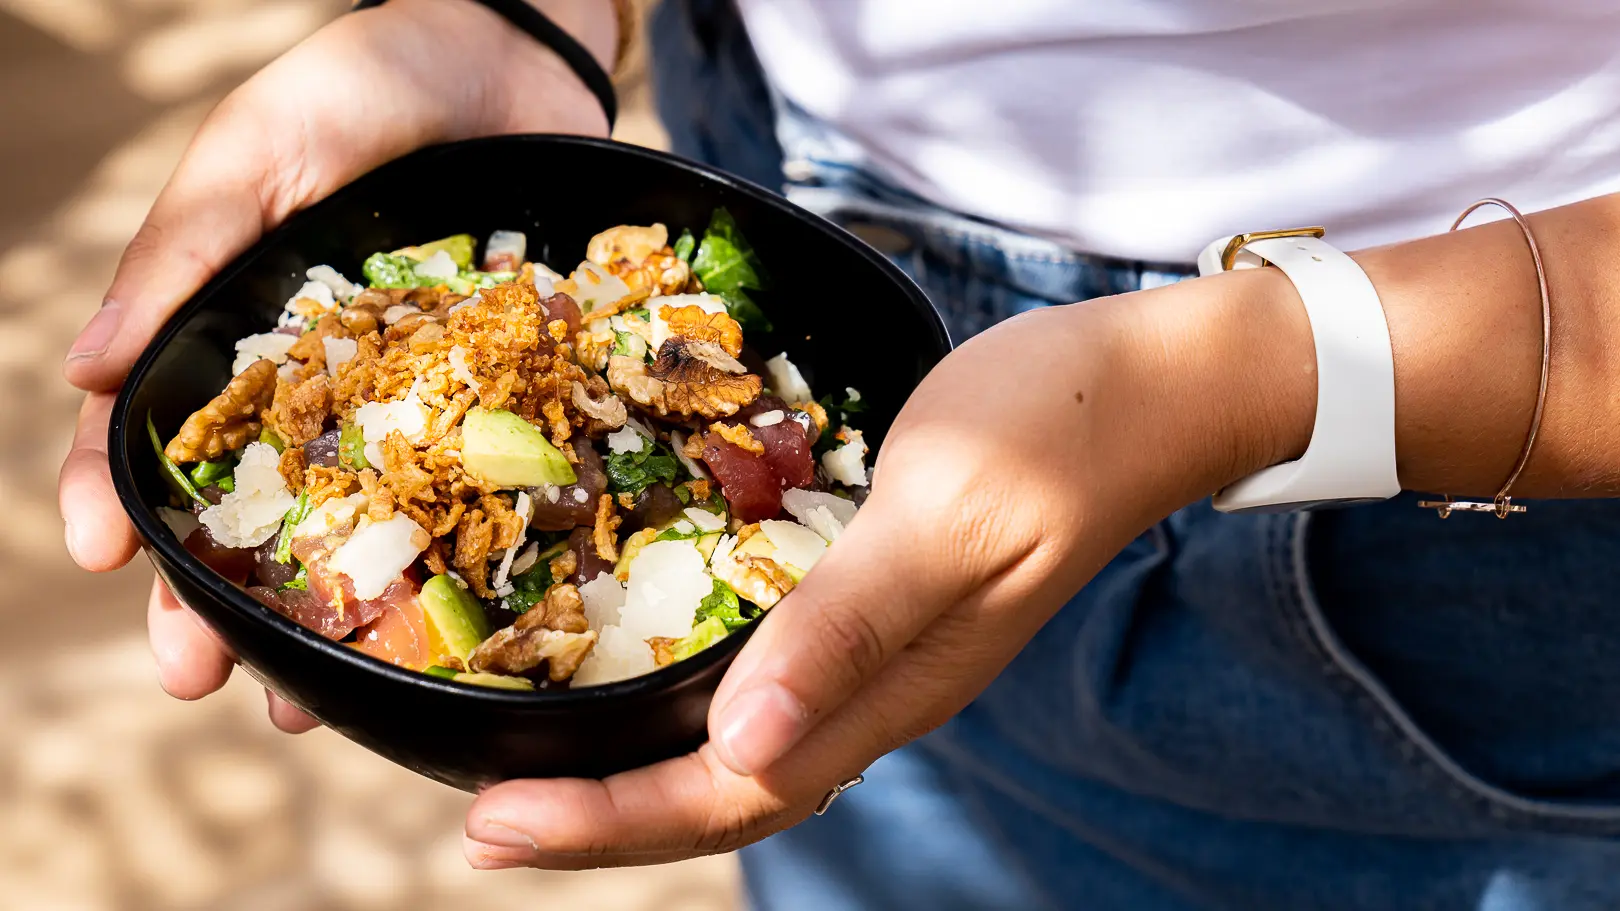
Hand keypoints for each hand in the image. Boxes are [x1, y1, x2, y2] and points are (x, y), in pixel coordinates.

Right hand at [58, 0, 614, 729]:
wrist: (515, 58)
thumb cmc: (370, 81)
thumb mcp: (263, 150)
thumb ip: (186, 251)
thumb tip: (80, 373)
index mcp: (231, 331)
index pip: (146, 432)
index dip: (114, 497)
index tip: (102, 560)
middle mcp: (311, 385)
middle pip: (242, 511)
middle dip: (209, 599)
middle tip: (193, 677)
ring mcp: (404, 402)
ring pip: (349, 530)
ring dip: (318, 618)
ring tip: (300, 703)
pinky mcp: (490, 402)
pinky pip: (466, 495)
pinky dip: (447, 566)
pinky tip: (437, 637)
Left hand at [462, 269, 1316, 868]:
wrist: (1145, 386)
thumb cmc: (1056, 430)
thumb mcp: (946, 513)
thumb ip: (848, 624)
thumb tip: (741, 744)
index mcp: (893, 688)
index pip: (733, 792)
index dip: (611, 819)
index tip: (494, 824)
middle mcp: (875, 690)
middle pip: (724, 789)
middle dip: (600, 817)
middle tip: (478, 822)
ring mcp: (877, 651)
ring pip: (737, 743)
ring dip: (632, 768)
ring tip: (528, 768)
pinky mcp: (872, 600)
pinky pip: (759, 672)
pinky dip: (678, 691)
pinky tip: (631, 663)